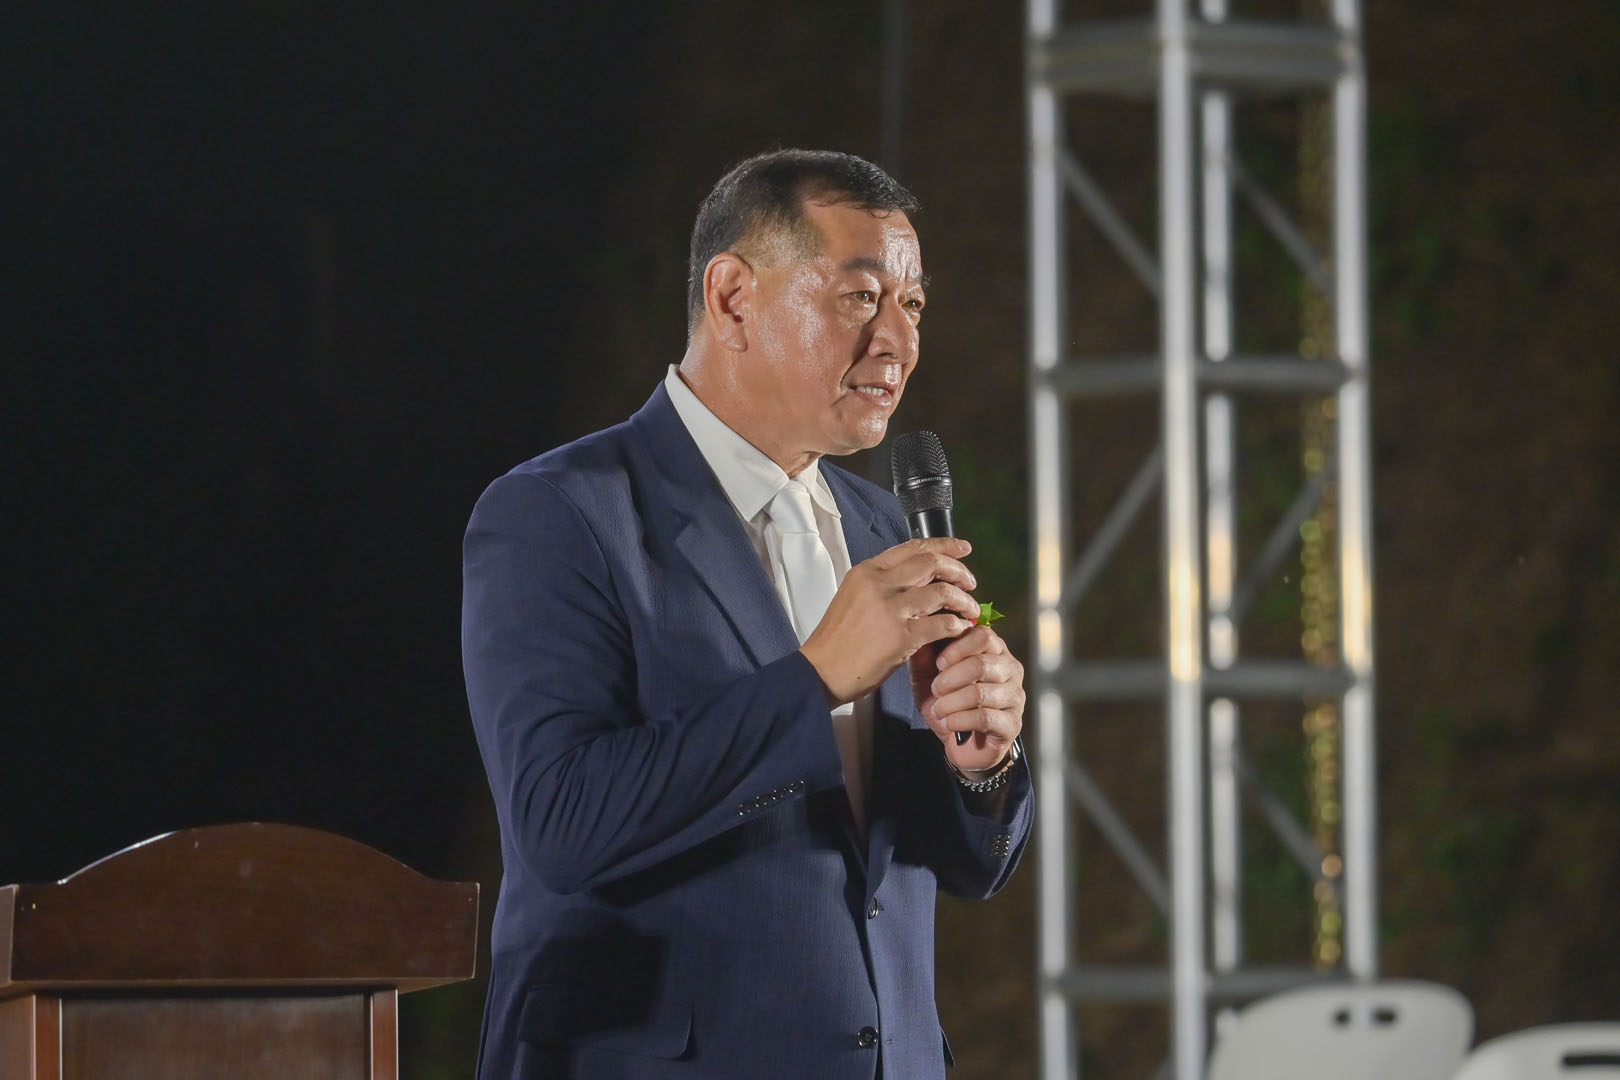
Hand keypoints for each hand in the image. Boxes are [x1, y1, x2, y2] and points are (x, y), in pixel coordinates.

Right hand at [801, 538, 978, 705]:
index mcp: (867, 572)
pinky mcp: (901, 637)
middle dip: (959, 570)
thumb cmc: (837, 641)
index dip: (944, 545)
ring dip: (963, 601)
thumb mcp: (853, 597)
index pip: (913, 547)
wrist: (820, 672)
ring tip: (970, 610)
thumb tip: (918, 581)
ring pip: (942, 592)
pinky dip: (957, 625)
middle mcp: (879, 584)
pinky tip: (959, 630)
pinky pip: (942, 624)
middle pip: (932, 563)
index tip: (962, 549)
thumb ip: (882, 585)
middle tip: (971, 582)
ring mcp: (890, 610)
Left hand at [909, 625, 1024, 772]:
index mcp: (994, 651)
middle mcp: (1010, 670)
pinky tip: (949, 723)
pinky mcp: (1012, 723)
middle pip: (981, 664)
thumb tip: (920, 634)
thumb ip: (925, 655)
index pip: (983, 635)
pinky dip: (959, 720)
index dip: (957, 647)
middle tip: (935, 689)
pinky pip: (984, 718)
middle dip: (950, 679)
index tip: (939, 663)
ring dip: (950, 703)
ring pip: (980, 693)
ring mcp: (1015, 696)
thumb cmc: (949, 703)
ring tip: (939, 709)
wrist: (961, 743)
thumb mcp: (929, 676)